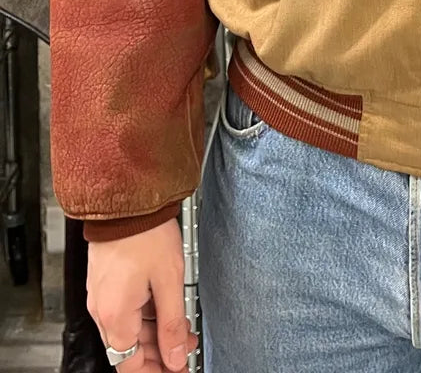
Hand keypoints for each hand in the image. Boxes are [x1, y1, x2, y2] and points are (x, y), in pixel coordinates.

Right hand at [86, 218, 198, 371]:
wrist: (127, 200)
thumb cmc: (145, 233)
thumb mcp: (169, 280)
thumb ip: (172, 323)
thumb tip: (174, 356)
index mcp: (115, 315)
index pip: (130, 364)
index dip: (155, 371)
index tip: (175, 368)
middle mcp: (102, 309)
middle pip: (128, 349)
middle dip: (159, 352)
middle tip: (184, 348)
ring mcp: (101, 295)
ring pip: (127, 329)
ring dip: (154, 333)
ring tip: (182, 326)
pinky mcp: (105, 281)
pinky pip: (123, 310)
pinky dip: (145, 315)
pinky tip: (165, 307)